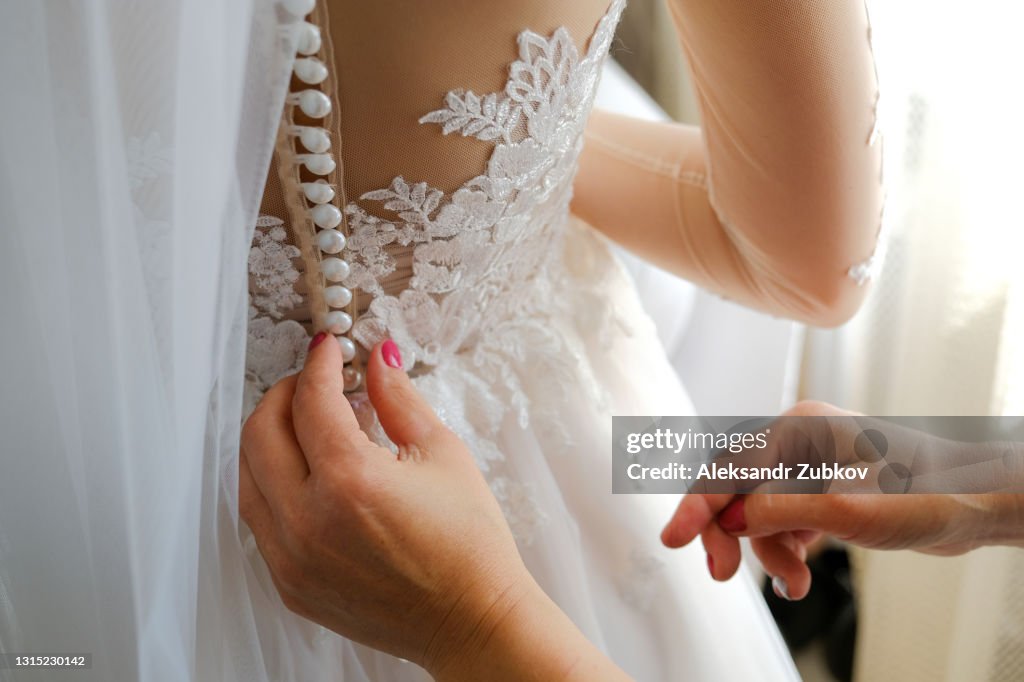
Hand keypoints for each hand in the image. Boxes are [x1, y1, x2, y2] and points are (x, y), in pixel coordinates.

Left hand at [239, 336, 629, 680]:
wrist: (472, 620)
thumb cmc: (468, 545)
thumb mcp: (442, 454)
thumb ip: (398, 399)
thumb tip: (378, 359)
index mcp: (350, 481)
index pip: (311, 400)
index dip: (319, 363)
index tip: (328, 349)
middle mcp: (308, 521)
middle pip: (260, 432)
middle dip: (283, 393)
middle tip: (312, 381)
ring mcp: (292, 559)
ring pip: (247, 478)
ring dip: (269, 440)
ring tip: (307, 427)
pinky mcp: (291, 585)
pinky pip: (260, 522)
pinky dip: (273, 487)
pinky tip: (307, 477)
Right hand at [660, 402, 1023, 599]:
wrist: (979, 505)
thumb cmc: (928, 495)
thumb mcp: (848, 510)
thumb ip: (780, 512)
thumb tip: (727, 520)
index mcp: (798, 427)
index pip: (731, 466)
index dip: (699, 504)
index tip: (674, 539)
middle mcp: (796, 440)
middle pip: (736, 489)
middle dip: (731, 535)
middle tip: (721, 575)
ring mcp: (807, 465)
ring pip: (758, 512)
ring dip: (768, 552)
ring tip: (795, 583)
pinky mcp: (818, 489)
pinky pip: (780, 521)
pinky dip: (785, 551)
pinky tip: (798, 575)